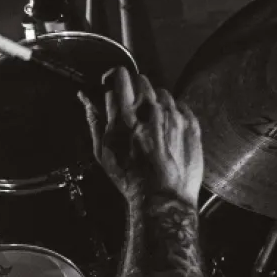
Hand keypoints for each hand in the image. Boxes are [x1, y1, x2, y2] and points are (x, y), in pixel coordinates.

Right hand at [80, 67, 203, 206]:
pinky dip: (172, 112)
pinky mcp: (190, 124)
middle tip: (131, 105)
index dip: (114, 80)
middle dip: (134, 87)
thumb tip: (85, 99)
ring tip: (151, 122)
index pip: (120, 77)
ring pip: (162, 91)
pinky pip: (180, 105)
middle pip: (142, 79)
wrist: (163, 199)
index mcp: (126, 115)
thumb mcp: (103, 153)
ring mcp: (173, 116)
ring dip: (154, 101)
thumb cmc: (130, 179)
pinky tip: (167, 129)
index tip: (113, 86)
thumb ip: (94, 121)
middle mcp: (151, 110)